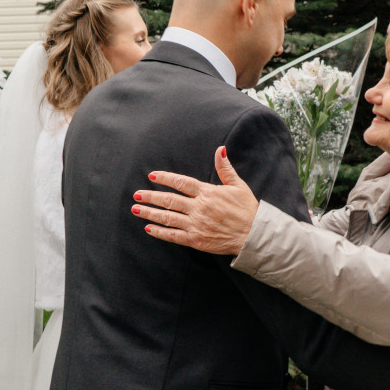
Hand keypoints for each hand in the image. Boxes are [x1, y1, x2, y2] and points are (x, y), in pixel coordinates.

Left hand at [133, 147, 258, 254]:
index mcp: (207, 192)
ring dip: (150, 213)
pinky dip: (160, 232)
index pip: (181, 182)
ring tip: (136, 210)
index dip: (165, 178)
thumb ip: (225, 168)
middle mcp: (199, 207)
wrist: (254, 234)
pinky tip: (149, 228)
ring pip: (168, 217)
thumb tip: (220, 149)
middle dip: (150, 197)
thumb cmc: (247, 209)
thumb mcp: (238, 185)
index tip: (152, 176)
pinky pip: (173, 235)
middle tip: (136, 195)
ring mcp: (196, 224)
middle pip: (169, 200)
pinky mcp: (196, 240)